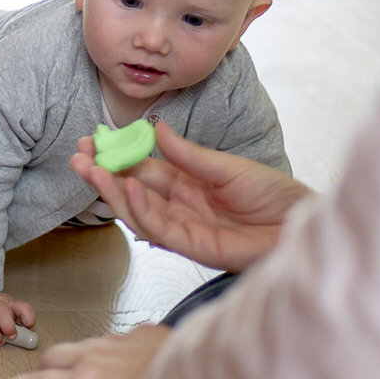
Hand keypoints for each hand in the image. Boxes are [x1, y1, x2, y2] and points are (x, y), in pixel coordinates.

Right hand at [69, 121, 313, 272]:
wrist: (301, 225)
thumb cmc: (275, 196)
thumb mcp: (228, 167)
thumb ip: (189, 155)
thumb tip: (157, 130)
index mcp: (187, 183)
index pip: (141, 169)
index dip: (116, 156)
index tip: (93, 141)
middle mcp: (179, 206)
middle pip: (131, 191)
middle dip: (103, 174)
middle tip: (78, 157)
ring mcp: (183, 227)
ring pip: (136, 212)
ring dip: (112, 192)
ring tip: (91, 170)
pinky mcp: (193, 247)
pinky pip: (159, 229)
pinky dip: (141, 210)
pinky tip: (129, 190)